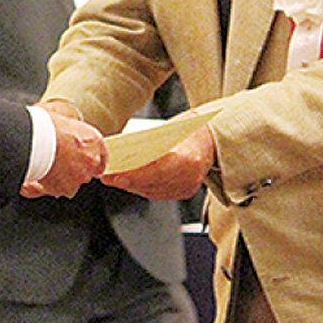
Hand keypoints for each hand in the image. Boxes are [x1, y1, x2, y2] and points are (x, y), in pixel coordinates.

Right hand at [21, 103, 107, 198]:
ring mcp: (80, 176)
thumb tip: (71, 135)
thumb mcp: (67, 122)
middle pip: (89, 170)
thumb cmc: (47, 128)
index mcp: (95, 142)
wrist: (34, 140)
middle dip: (76, 168)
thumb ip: (75, 134)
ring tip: (48, 167)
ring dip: (65, 177)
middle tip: (60, 160)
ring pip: (75, 181)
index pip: (103, 156)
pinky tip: (43, 175)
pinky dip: (53, 185)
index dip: (91, 159)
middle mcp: (92, 161)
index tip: (85, 160)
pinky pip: (62, 189)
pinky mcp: (67, 188)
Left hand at [99, 124, 215, 199]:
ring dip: (130, 185)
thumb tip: (123, 149)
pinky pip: (158, 193)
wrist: (214, 140)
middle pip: (151, 182)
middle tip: (107, 176)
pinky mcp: (185, 192)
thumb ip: (151, 142)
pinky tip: (128, 182)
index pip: (155, 169)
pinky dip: (141, 187)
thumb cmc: (191, 129)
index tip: (115, 174)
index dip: (133, 174)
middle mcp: (189, 176)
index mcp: (188, 158)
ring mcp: (188, 187)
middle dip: (126, 180)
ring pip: (152, 190)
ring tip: (113, 178)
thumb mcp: (171, 129)